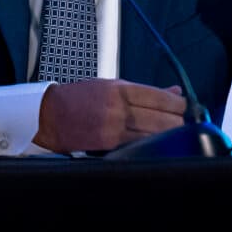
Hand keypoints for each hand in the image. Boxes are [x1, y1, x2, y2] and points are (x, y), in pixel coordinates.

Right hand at [33, 79, 185, 153]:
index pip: (162, 97)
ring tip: (166, 132)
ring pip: (155, 135)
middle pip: (164, 118)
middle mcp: (119, 107)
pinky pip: (140, 146)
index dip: (179, 104)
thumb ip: (144, 91)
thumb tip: (174, 91)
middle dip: (176, 121)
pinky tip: (152, 142)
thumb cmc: (79, 98)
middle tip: (178, 121)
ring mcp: (114, 127)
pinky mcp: (108, 144)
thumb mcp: (111, 85)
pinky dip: (150, 144)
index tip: (183, 106)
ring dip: (166, 135)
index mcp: (120, 88)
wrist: (49, 114)